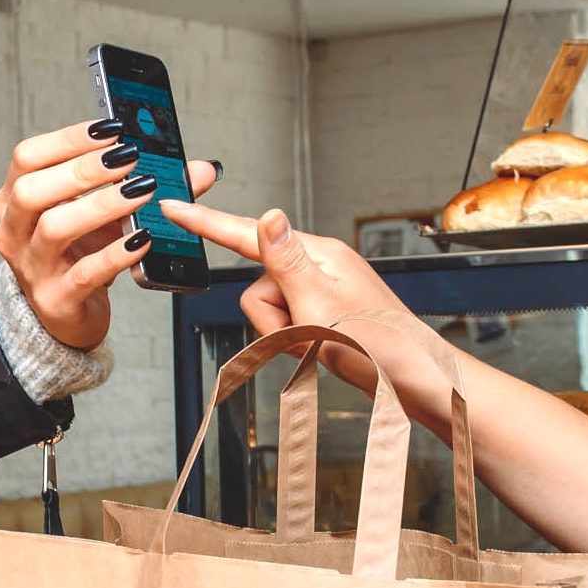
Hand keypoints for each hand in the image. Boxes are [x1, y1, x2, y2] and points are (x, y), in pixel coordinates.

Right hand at [0, 120, 218, 349]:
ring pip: (54, 229)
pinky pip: (85, 274)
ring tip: (140, 192)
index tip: (109, 128)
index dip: (67, 139)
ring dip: (100, 205)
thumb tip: (200, 169)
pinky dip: (115, 254)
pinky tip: (141, 239)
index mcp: (16, 200)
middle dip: (82, 170)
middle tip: (127, 158)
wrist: (67, 315)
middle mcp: (16, 232)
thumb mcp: (104, 216)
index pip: (27, 157)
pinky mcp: (58, 300)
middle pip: (32, 190)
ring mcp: (33, 269)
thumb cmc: (78, 256)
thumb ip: (145, 187)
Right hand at [159, 202, 453, 419]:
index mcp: (318, 253)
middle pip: (257, 288)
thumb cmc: (380, 345)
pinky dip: (297, 345)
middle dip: (272, 321)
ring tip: (321, 346)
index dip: (207, 223)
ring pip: (268, 313)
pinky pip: (285, 327)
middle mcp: (317, 267)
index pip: (250, 233)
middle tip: (307, 335)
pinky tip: (323, 351)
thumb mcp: (322, 303)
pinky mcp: (322, 316)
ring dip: (286, 337)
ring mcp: (320, 293)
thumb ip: (285, 261)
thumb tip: (267, 215)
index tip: (173, 205)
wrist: (414, 381)